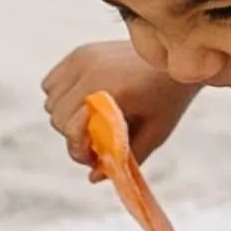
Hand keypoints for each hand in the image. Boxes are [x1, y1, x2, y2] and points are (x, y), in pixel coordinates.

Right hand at [42, 44, 193, 176]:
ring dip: (65, 116)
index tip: (94, 158)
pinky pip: (51, 83)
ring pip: (51, 100)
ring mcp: (83, 58)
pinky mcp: (81, 52)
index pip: (72, 128)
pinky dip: (60, 96)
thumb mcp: (156, 133)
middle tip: (94, 143)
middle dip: (73, 136)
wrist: (180, 56)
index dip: (79, 150)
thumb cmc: (170, 97)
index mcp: (112, 90)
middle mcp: (91, 70)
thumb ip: (124, 158)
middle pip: (57, 117)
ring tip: (90, 122)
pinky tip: (83, 102)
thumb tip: (93, 178)